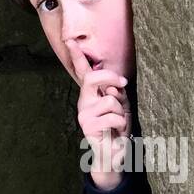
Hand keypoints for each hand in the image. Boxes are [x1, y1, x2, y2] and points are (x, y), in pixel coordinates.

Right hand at [67, 43, 130, 189]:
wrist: (113, 152)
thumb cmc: (117, 127)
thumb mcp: (120, 105)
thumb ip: (116, 91)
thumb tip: (115, 86)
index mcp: (91, 93)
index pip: (82, 71)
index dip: (77, 55)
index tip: (70, 40)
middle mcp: (84, 101)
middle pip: (93, 78)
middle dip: (111, 77)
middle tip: (123, 84)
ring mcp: (84, 113)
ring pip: (110, 100)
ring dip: (121, 111)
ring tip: (118, 122)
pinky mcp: (88, 126)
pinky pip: (113, 117)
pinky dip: (120, 123)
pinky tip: (115, 131)